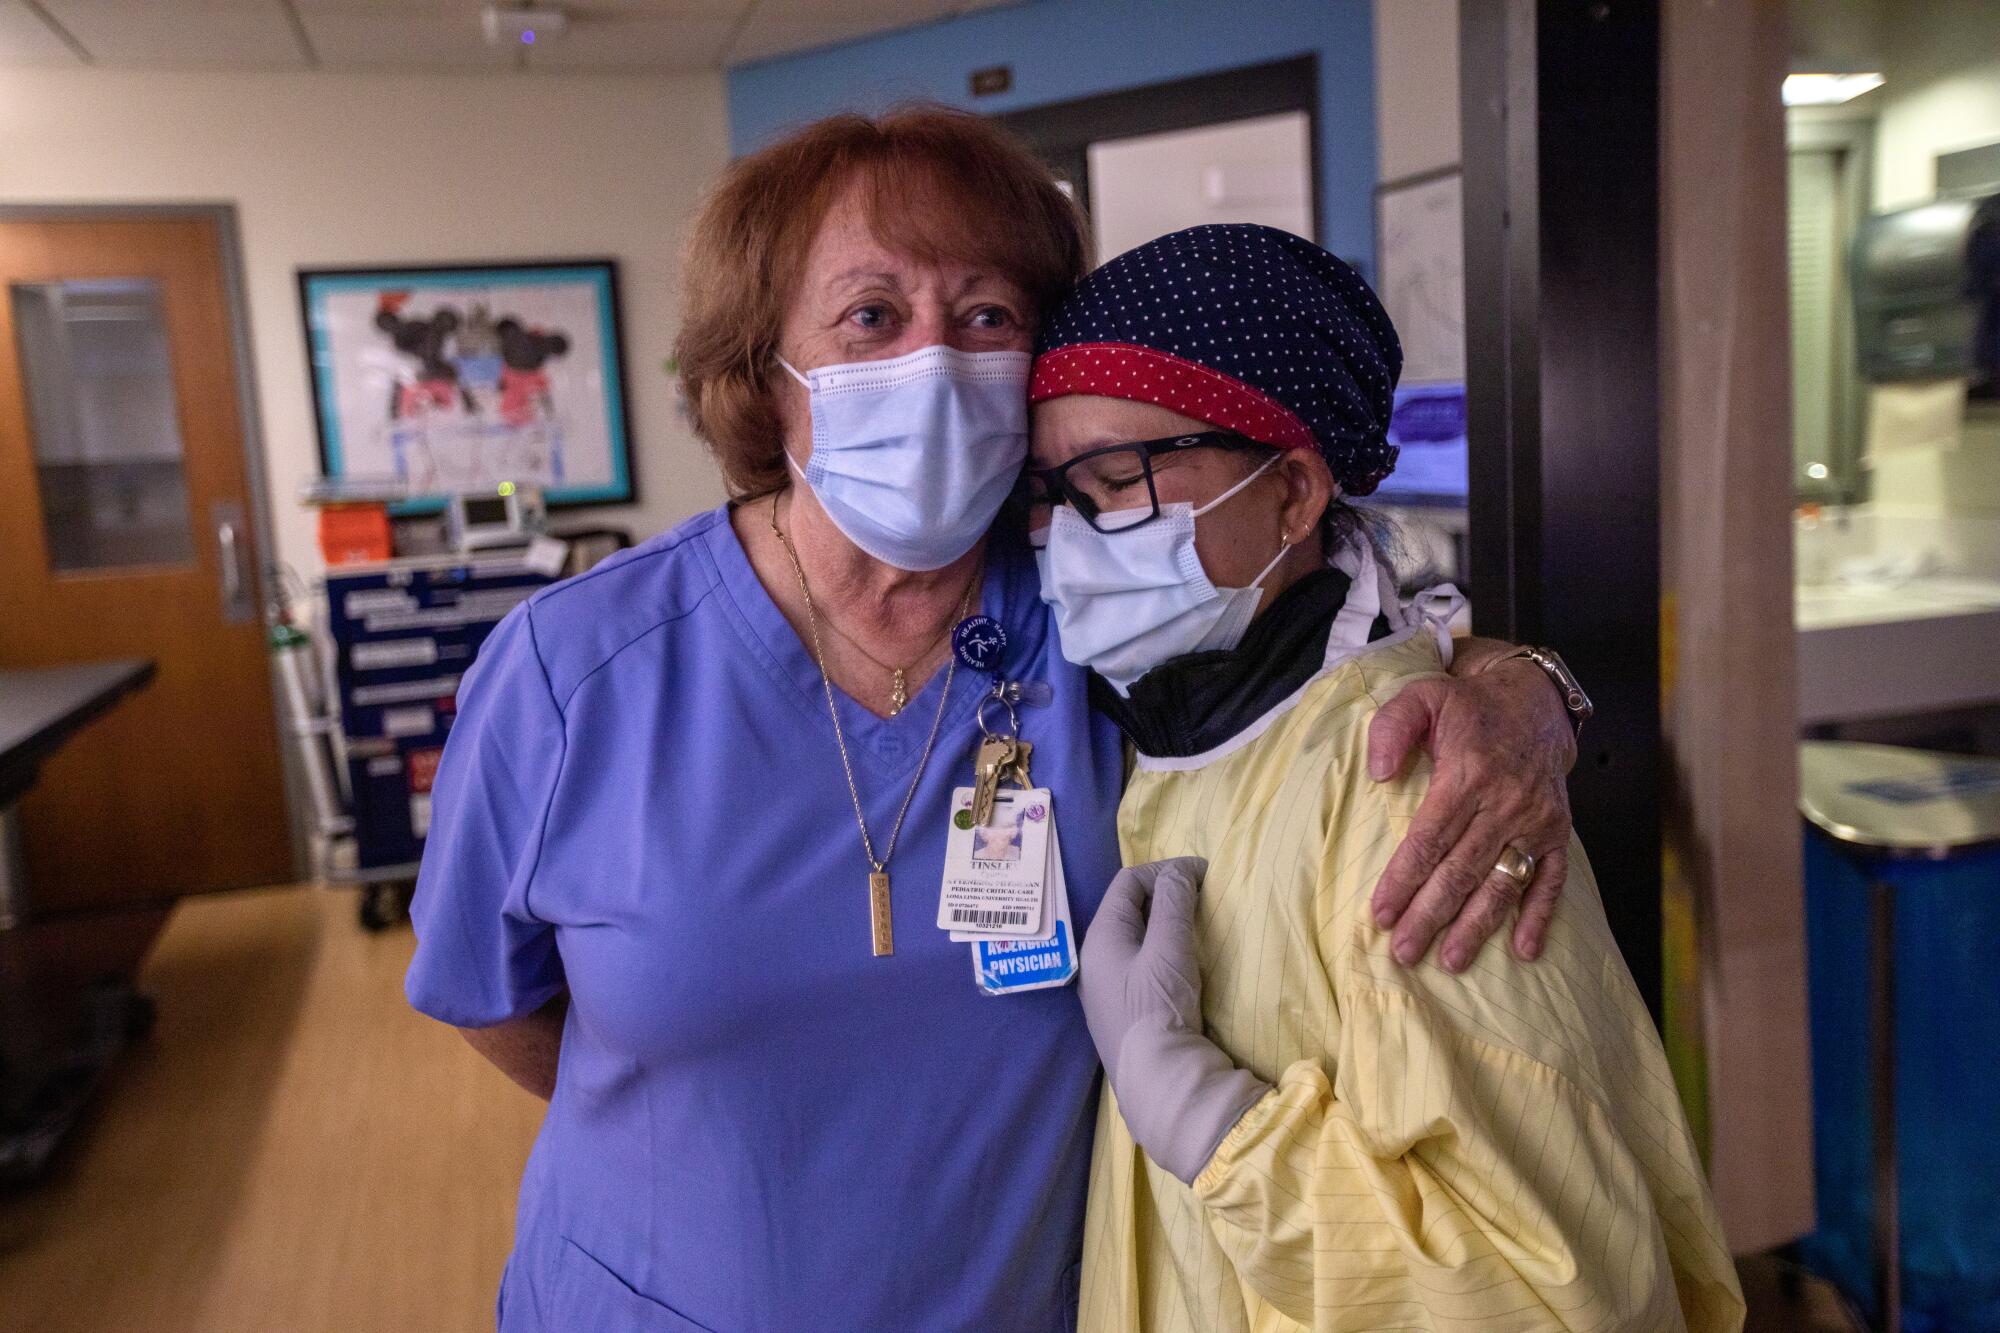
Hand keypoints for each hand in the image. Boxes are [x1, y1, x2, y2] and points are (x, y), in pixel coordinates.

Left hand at [1079, 858, 1269, 1184]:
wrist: (1158, 1083)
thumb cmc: (1159, 1008)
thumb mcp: (1170, 948)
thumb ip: (1173, 903)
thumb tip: (1180, 871)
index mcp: (1099, 938)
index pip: (1127, 883)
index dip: (1165, 870)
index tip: (1203, 875)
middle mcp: (1095, 960)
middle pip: (1128, 910)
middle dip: (1164, 895)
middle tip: (1202, 897)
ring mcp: (1106, 989)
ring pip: (1135, 939)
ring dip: (1165, 925)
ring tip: (1198, 925)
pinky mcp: (1123, 1012)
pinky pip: (1139, 966)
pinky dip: (1162, 952)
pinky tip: (1184, 963)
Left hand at [1365, 653, 1575, 969]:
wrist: (1533, 701)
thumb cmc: (1466, 707)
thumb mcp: (1422, 697)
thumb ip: (1391, 728)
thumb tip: (1378, 774)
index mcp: (1468, 774)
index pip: (1430, 839)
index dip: (1404, 879)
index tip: (1380, 915)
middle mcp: (1505, 803)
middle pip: (1461, 870)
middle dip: (1431, 915)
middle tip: (1404, 952)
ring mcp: (1535, 821)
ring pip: (1502, 883)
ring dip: (1477, 926)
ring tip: (1451, 961)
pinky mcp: (1558, 832)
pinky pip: (1551, 880)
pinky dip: (1540, 916)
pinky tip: (1524, 950)